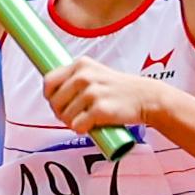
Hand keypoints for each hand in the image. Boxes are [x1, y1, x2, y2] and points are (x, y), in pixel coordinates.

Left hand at [43, 56, 159, 135]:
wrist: (146, 97)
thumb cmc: (120, 89)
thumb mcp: (96, 74)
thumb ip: (75, 79)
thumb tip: (52, 95)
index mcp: (81, 65)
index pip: (48, 81)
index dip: (51, 97)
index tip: (59, 103)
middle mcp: (84, 76)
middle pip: (54, 102)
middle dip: (61, 113)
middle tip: (75, 116)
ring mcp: (92, 92)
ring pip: (65, 116)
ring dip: (73, 123)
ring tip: (87, 119)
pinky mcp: (100, 110)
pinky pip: (77, 126)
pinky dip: (83, 129)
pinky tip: (93, 125)